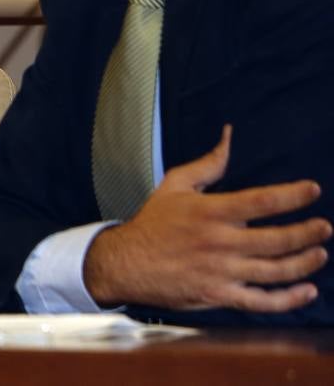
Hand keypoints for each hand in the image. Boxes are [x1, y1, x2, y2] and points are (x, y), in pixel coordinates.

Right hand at [85, 125, 330, 311]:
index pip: (261, 201)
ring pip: (275, 271)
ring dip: (304, 263)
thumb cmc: (153, 223)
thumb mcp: (174, 185)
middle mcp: (219, 242)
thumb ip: (208, 164)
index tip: (313, 190)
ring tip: (319, 254)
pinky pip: (262, 302)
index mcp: (210, 212)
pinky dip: (289, 300)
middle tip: (324, 227)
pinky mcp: (219, 296)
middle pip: (277, 239)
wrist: (125, 263)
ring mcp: (221, 272)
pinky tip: (306, 291)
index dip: (292, 195)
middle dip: (307, 233)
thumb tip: (228, 136)